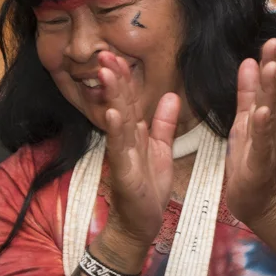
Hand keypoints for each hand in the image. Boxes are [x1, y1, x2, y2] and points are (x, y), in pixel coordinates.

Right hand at [94, 52, 177, 263]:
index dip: (124, 76)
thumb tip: (170, 96)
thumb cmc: (149, 189)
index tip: (117, 53)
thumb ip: (163, 124)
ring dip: (112, 96)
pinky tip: (112, 113)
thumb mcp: (162, 150)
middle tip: (105, 53)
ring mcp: (122, 154)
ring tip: (107, 72)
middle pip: (119, 103)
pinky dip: (116, 130)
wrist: (142, 223)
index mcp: (135, 133)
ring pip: (117, 120)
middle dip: (113, 78)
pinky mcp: (124, 172)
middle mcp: (125, 140)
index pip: (129, 99)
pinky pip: (119, 148)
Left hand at [223, 40, 275, 227]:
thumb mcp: (245, 122)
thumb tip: (251, 62)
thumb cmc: (251, 161)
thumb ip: (248, 94)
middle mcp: (270, 126)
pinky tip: (263, 112)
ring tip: (270, 68)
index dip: (269, 62)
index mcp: (264, 115)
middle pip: (272, 93)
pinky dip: (262, 127)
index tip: (270, 39)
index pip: (267, 85)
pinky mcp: (260, 162)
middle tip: (273, 43)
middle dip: (273, 68)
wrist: (260, 202)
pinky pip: (261, 142)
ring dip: (270, 91)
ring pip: (269, 113)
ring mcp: (267, 144)